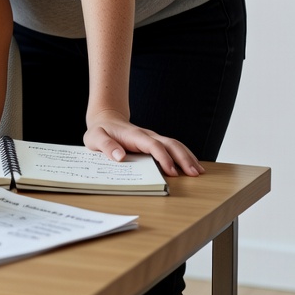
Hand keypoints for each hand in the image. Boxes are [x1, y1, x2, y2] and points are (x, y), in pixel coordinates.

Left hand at [84, 109, 203, 177]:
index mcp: (133, 135)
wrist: (105, 120)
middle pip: (170, 143)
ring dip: (188, 157)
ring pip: (175, 145)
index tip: (171, 172)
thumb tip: (120, 156)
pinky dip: (185, 155)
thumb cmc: (100, 131)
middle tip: (194, 173)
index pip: (152, 145)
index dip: (163, 157)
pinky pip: (173, 148)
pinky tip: (193, 166)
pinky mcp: (155, 143)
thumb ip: (105, 146)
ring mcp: (153, 139)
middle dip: (183, 158)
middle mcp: (147, 136)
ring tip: (199, 171)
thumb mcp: (95, 137)